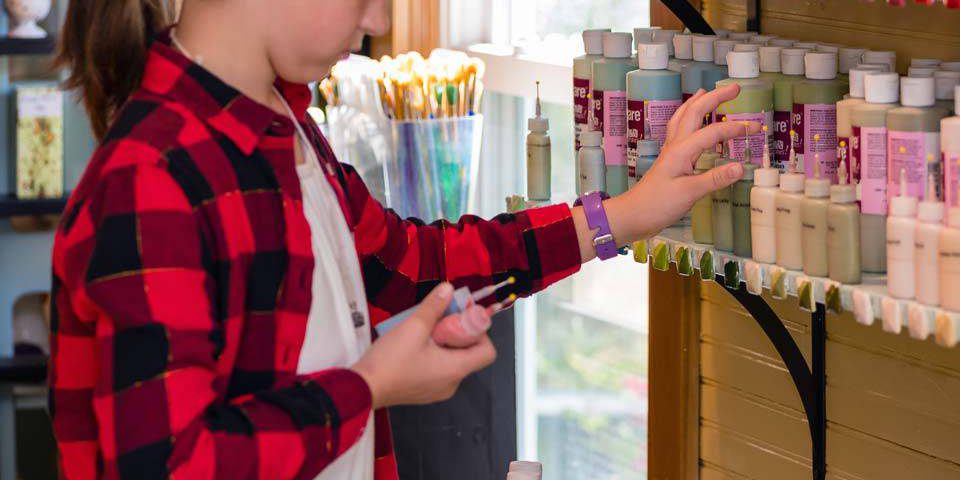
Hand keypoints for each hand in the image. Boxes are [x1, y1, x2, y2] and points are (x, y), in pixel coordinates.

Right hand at [351, 283, 496, 408]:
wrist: (363, 388)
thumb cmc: (391, 360)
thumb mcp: (414, 326)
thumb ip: (434, 306)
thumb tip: (448, 289)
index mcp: (456, 370)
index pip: (487, 352)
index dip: (480, 333)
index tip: (461, 319)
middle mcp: (452, 384)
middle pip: (468, 355)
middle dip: (458, 334)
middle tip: (440, 319)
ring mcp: (437, 391)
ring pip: (451, 361)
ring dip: (443, 343)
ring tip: (423, 330)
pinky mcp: (423, 392)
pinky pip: (438, 370)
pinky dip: (433, 355)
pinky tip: (413, 344)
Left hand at [599, 84, 761, 243]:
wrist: (632, 215)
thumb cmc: (656, 205)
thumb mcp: (689, 194)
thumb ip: (714, 179)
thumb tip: (740, 167)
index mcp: (681, 151)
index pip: (713, 132)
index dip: (736, 128)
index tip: (756, 128)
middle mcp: (675, 146)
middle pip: (694, 112)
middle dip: (714, 98)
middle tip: (734, 88)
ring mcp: (671, 152)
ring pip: (683, 118)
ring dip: (697, 103)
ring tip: (707, 93)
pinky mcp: (670, 161)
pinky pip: (680, 131)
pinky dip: (688, 120)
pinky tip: (692, 123)